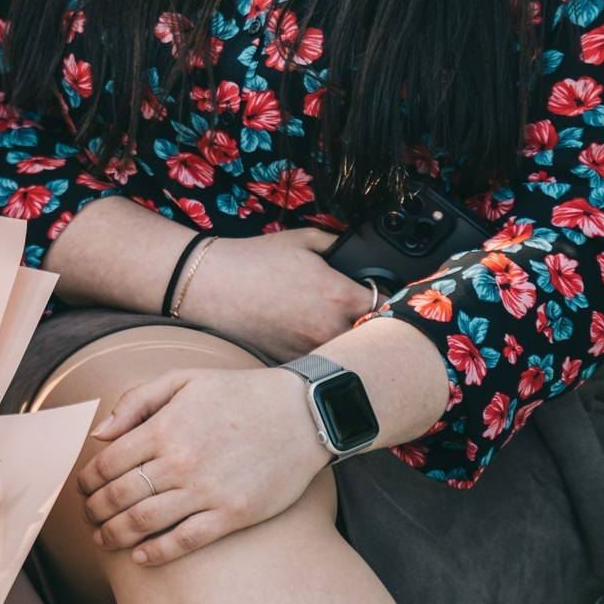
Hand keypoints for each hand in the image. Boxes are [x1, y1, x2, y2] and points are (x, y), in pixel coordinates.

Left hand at [77, 365, 328, 563]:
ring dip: (115, 535)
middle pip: (120, 496)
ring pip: (144, 522)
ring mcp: (207, 491)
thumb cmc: (239, 395)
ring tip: (103, 540)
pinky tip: (140, 557)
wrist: (302, 414)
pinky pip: (184, 541)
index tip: (81, 489)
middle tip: (87, 518)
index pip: (108, 462)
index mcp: (165, 427)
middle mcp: (181, 461)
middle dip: (95, 511)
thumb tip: (99, 433)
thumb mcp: (183, 380)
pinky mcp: (232, 515)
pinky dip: (156, 553)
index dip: (87, 480)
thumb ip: (136, 401)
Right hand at [174, 229, 377, 363]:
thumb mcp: (305, 240)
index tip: (383, 299)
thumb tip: (360, 253)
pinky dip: (322, 357)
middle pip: (374, 339)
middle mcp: (330, 329)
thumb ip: (341, 245)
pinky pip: (320, 364)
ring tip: (339, 331)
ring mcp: (311, 351)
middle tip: (368, 319)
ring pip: (349, 357)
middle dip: (375, 329)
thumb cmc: (255, 260)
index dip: (392, 303)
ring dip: (350, 346)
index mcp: (340, 295)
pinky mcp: (291, 363)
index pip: (390, 308)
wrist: (211, 285)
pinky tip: (311, 342)